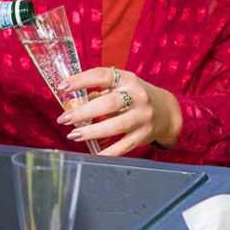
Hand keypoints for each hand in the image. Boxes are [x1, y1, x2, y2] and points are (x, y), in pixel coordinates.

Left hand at [55, 67, 182, 155]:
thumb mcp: (121, 87)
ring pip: (116, 126)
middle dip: (84, 112)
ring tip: (74, 135)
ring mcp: (142, 116)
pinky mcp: (144, 134)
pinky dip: (110, 151)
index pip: (102, 75)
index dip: (81, 80)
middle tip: (64, 119)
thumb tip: (72, 103)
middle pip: (108, 103)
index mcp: (127, 79)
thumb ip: (99, 93)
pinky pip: (125, 145)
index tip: (63, 86)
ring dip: (92, 131)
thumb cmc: (135, 97)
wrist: (166, 111)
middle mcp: (137, 96)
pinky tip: (96, 153)